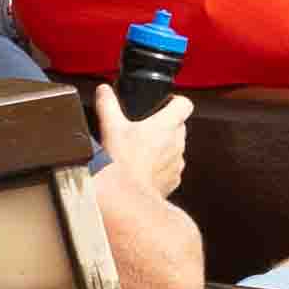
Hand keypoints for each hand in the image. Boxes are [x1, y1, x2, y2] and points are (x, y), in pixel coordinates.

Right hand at [91, 87, 192, 202]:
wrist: (127, 197)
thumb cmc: (122, 163)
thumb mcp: (110, 127)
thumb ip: (107, 104)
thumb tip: (103, 91)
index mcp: (166, 125)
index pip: (185, 104)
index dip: (176, 101)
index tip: (165, 104)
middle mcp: (177, 143)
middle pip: (180, 126)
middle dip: (166, 125)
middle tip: (145, 129)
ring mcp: (177, 162)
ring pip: (176, 148)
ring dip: (164, 147)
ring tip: (142, 151)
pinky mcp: (173, 179)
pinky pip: (171, 168)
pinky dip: (161, 167)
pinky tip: (144, 169)